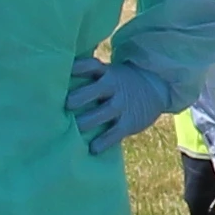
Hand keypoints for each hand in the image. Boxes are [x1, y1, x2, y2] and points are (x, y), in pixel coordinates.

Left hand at [64, 51, 184, 156]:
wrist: (157, 87)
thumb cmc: (121, 82)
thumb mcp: (110, 72)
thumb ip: (90, 76)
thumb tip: (58, 79)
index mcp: (107, 73)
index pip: (91, 66)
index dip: (78, 68)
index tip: (65, 72)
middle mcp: (113, 87)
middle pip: (95, 90)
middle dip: (80, 97)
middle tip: (67, 104)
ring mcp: (121, 105)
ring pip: (102, 113)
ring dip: (87, 121)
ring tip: (75, 128)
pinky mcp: (129, 122)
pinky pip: (114, 133)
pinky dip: (103, 142)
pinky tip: (93, 148)